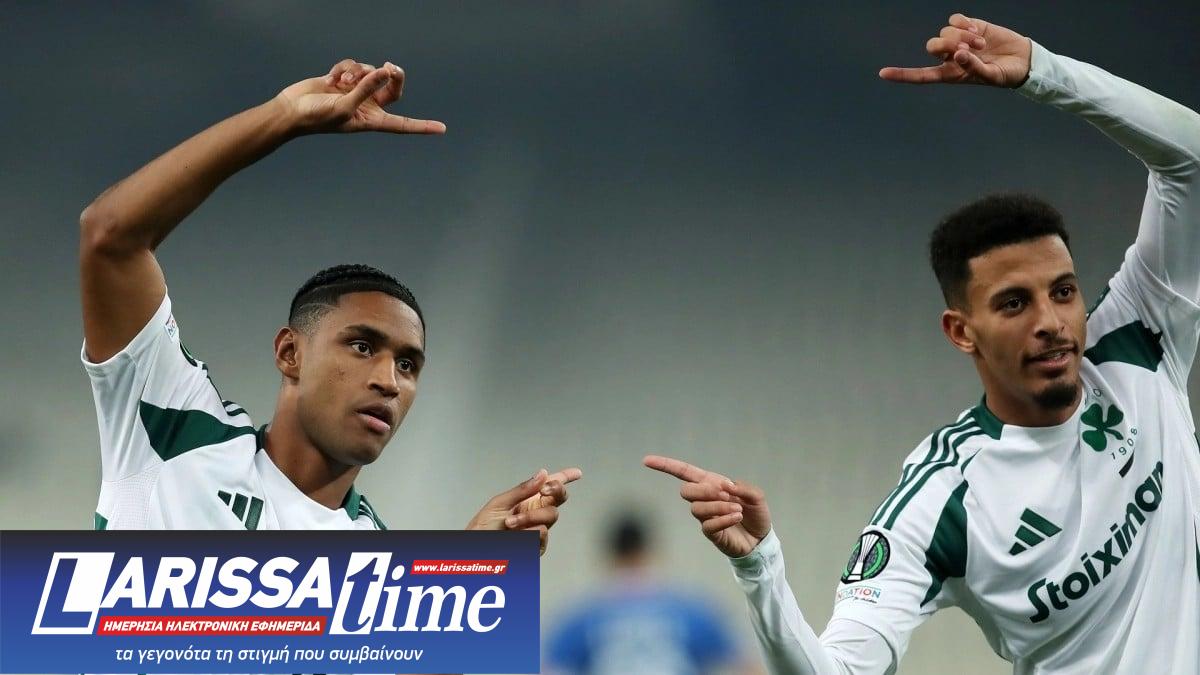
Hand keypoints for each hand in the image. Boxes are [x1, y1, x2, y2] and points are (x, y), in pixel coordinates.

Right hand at [275, 59, 446, 134]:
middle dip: (393, 76)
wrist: (293, 109)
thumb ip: (366, 89)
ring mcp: (356, 91)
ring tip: (344, 80)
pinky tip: (332, 77)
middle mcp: (368, 105)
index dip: (422, 126)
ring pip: (371, 72)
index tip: (442, 128)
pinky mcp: (344, 79)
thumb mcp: (345, 106)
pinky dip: (344, 68)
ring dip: (359, 72)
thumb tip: (384, 73)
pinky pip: (354, 65)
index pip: (402, 124)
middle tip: (390, 67)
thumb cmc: (318, 117)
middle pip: (392, 88)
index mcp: (372, 120)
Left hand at [466, 467, 582, 555]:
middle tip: (544, 489)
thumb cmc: (483, 527)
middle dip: (556, 489)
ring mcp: (538, 529)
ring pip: (551, 515)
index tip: (577, 472)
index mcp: (527, 500)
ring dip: (530, 517)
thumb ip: (523, 490)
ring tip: (510, 523)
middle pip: (560, 497)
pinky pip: (543, 533)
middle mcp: (536, 512)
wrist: (476, 551)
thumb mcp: (500, 503)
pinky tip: (515, 535)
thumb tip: (543, 474)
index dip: (565, 478)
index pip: (550, 486)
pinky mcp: (537, 546)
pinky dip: (529, 532)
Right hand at [643, 455, 770, 557]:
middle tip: (726, 495)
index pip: (684, 472)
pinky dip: (722, 519)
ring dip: (718, 506)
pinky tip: (736, 517)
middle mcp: (705, 498)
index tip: (646, 460)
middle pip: (686, 490)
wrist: (761, 539)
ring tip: (737, 509)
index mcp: (712, 483)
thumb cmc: (755, 514)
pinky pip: (707, 525)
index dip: (665, 465)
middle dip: (703, 490)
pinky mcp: (711, 533)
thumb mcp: (756, 497)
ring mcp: (706, 516)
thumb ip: (744, 488)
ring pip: (696, 508)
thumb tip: (726, 486)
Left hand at [879, 13, 1031, 87]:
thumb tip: (959, 54)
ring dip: (962, 36)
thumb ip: (973, 68)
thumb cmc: (1004, 74)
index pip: (922, 75)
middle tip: (968, 48)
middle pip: (932, 46)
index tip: (883, 73)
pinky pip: (955, 20)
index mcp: (950, 74)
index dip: (903, 74)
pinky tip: (976, 30)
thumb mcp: (990, 76)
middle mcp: (950, 57)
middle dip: (946, 44)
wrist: (1023, 60)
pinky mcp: (970, 26)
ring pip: (945, 32)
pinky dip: (963, 23)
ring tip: (982, 44)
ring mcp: (959, 40)